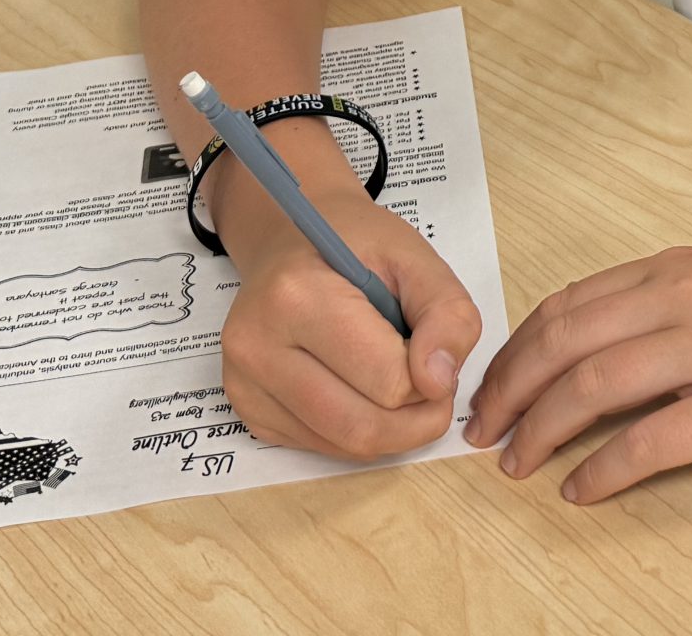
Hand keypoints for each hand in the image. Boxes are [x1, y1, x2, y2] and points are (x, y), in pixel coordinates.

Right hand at [215, 171, 482, 461]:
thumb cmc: (353, 244)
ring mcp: (244, 385)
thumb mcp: (415, 257)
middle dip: (417, 420)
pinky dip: (358, 433)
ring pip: (343, 447)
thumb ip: (447, 313)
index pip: (387, 381)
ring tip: (401, 384)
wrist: (288, 243)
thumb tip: (440, 382)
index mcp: (296, 296)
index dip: (430, 378)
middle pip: (362, 428)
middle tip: (434, 387)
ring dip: (392, 431)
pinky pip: (321, 448)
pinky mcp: (248, 411)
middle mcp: (256, 347)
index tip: (435, 353)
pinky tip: (362, 389)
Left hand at [464, 246, 691, 502]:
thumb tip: (611, 337)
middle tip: (480, 429)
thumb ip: (676, 298)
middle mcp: (686, 298)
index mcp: (681, 266)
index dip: (517, 347)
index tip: (493, 382)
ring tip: (515, 465)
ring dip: (540, 430)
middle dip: (509, 390)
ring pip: (591, 388)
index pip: (569, 303)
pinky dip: (602, 470)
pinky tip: (581, 490)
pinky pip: (648, 443)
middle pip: (563, 342)